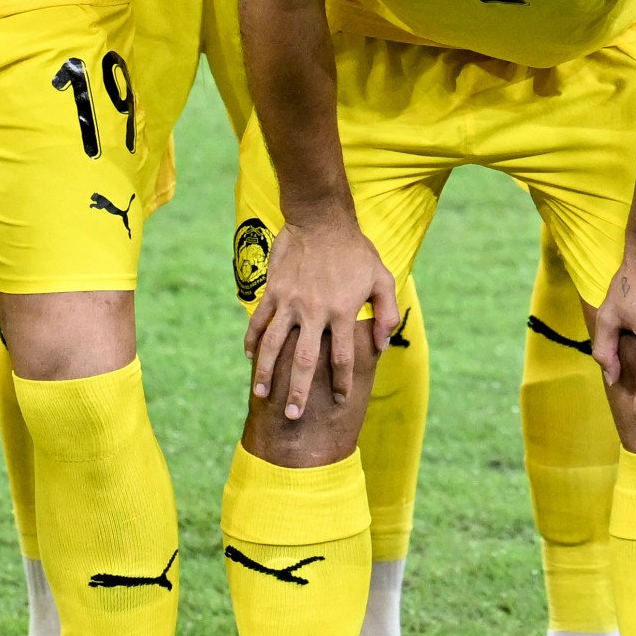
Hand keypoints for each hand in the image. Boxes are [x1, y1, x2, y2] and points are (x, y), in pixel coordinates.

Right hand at [245, 210, 396, 426]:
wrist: (321, 219)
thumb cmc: (355, 250)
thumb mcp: (381, 278)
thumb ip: (385, 312)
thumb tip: (383, 345)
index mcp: (343, 312)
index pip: (342, 357)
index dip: (342, 382)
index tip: (341, 400)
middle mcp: (315, 311)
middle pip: (306, 361)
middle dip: (300, 391)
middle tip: (294, 415)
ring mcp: (290, 302)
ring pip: (275, 345)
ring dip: (267, 372)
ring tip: (262, 394)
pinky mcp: (273, 291)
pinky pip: (260, 320)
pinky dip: (253, 340)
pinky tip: (249, 357)